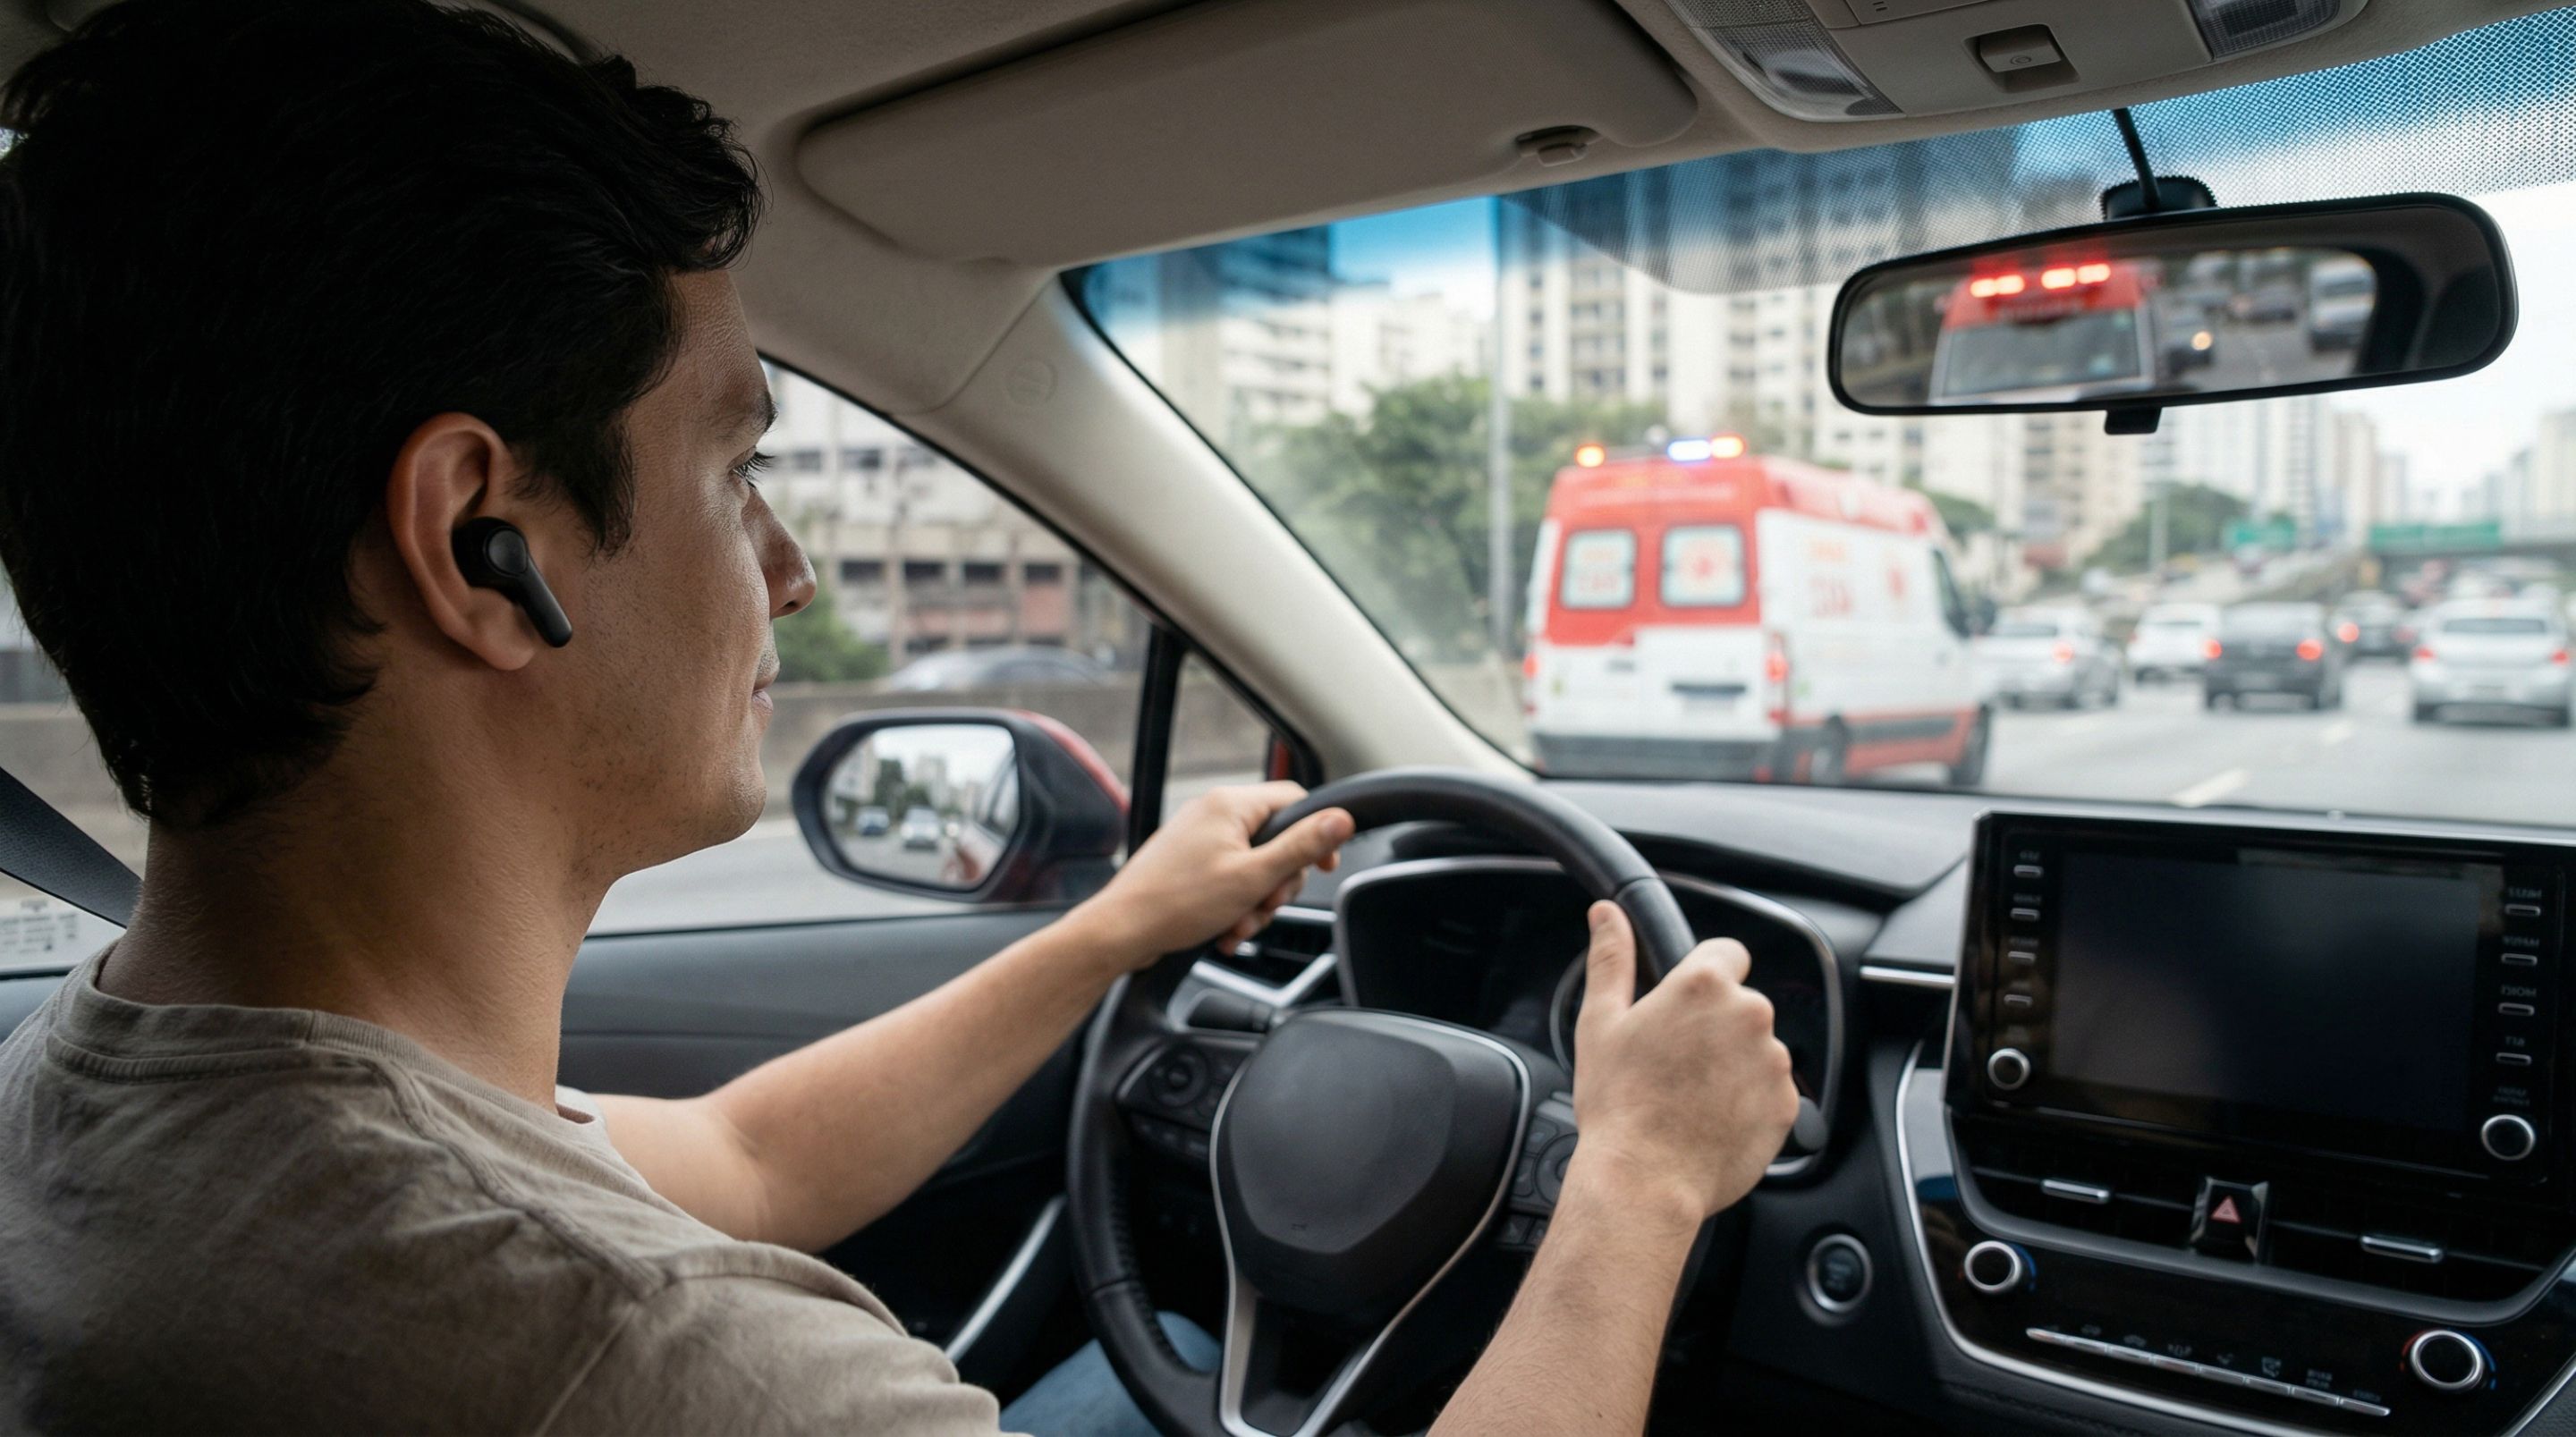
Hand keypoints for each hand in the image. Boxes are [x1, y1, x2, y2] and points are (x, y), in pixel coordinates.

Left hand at [1070, 782, 1352, 969]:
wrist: (1121, 932)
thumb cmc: (1177, 903)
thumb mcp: (1254, 877)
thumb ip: (1302, 847)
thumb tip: (1341, 818)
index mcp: (1230, 805)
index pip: (1295, 801)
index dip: (1316, 835)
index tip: (1323, 867)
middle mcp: (1214, 813)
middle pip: (1276, 840)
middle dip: (1278, 883)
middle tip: (1265, 906)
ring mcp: (1199, 838)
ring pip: (1254, 866)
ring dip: (1255, 902)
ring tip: (1238, 926)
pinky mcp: (1189, 862)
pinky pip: (1229, 878)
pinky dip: (1234, 906)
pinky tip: (1225, 930)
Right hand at [1566, 901, 1799, 1223]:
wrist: (1645, 1178)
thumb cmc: (1619, 1103)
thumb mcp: (1601, 1022)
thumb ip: (1611, 958)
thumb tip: (1608, 915)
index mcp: (1704, 986)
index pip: (1728, 953)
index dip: (1705, 976)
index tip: (1686, 1006)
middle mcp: (1749, 1015)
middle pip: (1742, 1005)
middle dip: (1717, 1026)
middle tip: (1677, 1062)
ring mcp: (1774, 1062)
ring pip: (1758, 1049)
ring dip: (1734, 1064)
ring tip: (1692, 1096)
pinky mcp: (1787, 1105)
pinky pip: (1771, 1091)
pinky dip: (1749, 1101)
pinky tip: (1712, 1119)